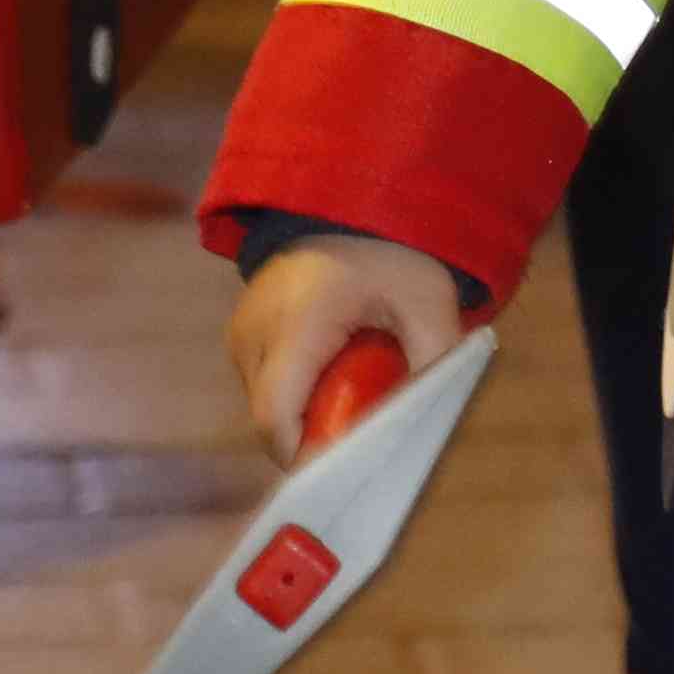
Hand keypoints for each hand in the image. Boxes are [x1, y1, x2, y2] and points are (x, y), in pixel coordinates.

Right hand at [223, 227, 469, 455]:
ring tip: (353, 385)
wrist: (351, 202)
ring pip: (266, 407)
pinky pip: (265, 384)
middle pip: (271, 421)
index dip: (307, 457)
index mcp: (295, 325)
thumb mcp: (428, 303)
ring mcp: (240, 333)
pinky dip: (298, 391)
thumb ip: (433, 363)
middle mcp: (253, 333)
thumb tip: (428, 426)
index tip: (348, 471)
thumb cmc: (390, 252)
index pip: (276, 420)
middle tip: (365, 425)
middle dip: (317, 435)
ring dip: (307, 412)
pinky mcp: (241, 333)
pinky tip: (334, 369)